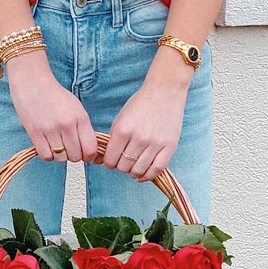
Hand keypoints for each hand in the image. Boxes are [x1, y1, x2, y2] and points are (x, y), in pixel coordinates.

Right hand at [6, 52, 98, 162]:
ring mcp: (50, 129)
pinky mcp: (35, 132)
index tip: (84, 155)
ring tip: (56, 146)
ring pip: (61, 158)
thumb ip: (83, 127)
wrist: (32, 82)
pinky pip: (46, 156)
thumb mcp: (76, 107)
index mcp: (81, 117)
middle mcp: (67, 125)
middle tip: (68, 148)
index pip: (90, 149)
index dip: (88, 156)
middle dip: (73, 156)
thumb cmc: (55, 94)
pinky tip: (46, 146)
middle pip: (76, 157)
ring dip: (60, 156)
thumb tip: (87, 149)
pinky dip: (47, 155)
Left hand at [101, 64, 189, 178]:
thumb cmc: (140, 104)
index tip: (111, 162)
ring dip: (133, 173)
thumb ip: (110, 140)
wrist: (164, 92)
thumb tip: (97, 161)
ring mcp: (155, 143)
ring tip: (132, 168)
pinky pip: (157, 169)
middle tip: (123, 162)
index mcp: (123, 130)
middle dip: (121, 167)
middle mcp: (139, 138)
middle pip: (124, 167)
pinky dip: (148, 176)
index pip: (111, 159)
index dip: (109, 164)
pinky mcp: (169, 146)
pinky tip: (143, 175)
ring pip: (139, 170)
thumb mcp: (120, 119)